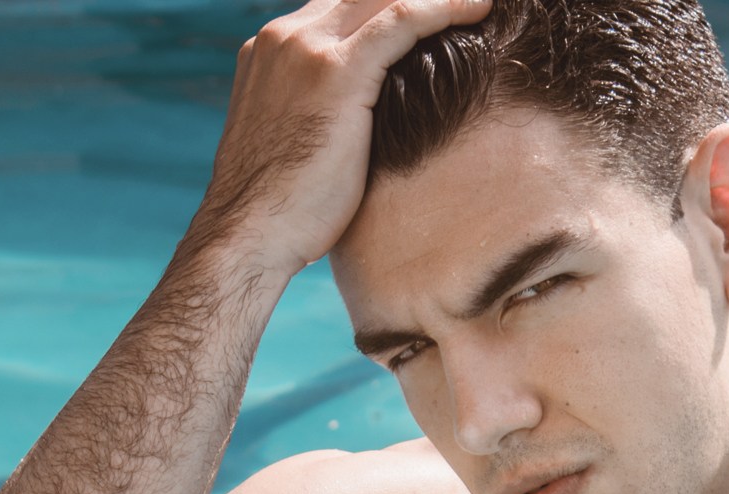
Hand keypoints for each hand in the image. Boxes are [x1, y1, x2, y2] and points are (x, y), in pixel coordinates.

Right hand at [186, 0, 491, 276]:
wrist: (248, 235)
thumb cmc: (283, 208)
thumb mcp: (301, 142)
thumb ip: (328, 112)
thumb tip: (372, 123)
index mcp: (273, 50)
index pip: (345, 6)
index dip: (393, 6)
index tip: (441, 15)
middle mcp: (285, 37)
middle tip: (468, 4)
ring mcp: (305, 49)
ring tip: (479, 3)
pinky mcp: (335, 72)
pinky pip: (401, 19)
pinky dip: (444, 7)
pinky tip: (479, 8)